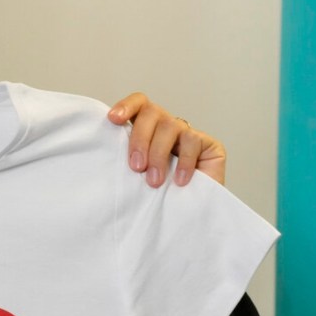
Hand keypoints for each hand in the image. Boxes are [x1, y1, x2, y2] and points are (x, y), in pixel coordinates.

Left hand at [108, 92, 225, 187]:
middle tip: (136, 168)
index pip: (138, 103)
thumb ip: (128, 160)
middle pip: (151, 113)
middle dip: (139, 140)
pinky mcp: (208, 143)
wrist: (189, 212)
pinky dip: (183, 162)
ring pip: (170, 126)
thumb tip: (107, 157)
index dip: (126, 106)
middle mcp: (165, 125)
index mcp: (146, 127)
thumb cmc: (159, 192)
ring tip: (154, 181)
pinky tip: (179, 180)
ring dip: (158, 154)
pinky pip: (192, 142)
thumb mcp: (139, 174)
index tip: (113, 119)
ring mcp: (187, 132)